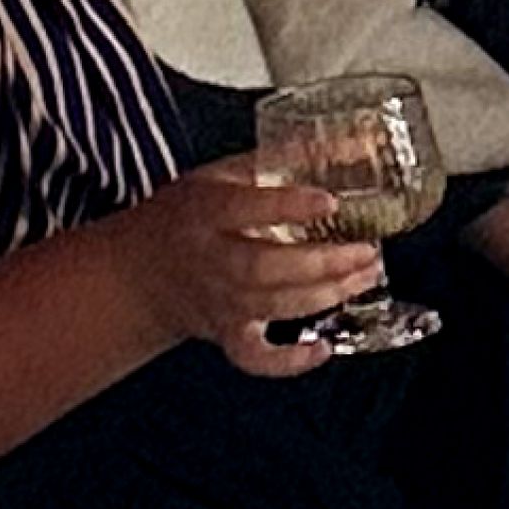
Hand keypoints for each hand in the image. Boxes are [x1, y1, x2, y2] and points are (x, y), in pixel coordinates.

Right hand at [110, 152, 390, 370]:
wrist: (141, 274)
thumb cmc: (187, 217)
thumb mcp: (218, 176)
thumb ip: (273, 162)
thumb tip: (343, 147)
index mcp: (206, 212)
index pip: (246, 208)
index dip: (289, 206)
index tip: (330, 202)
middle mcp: (212, 260)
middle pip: (266, 267)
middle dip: (323, 262)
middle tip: (367, 250)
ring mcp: (220, 302)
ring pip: (273, 307)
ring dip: (327, 296)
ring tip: (367, 275)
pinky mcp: (227, 334)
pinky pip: (254, 358)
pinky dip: (288, 362)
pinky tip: (323, 349)